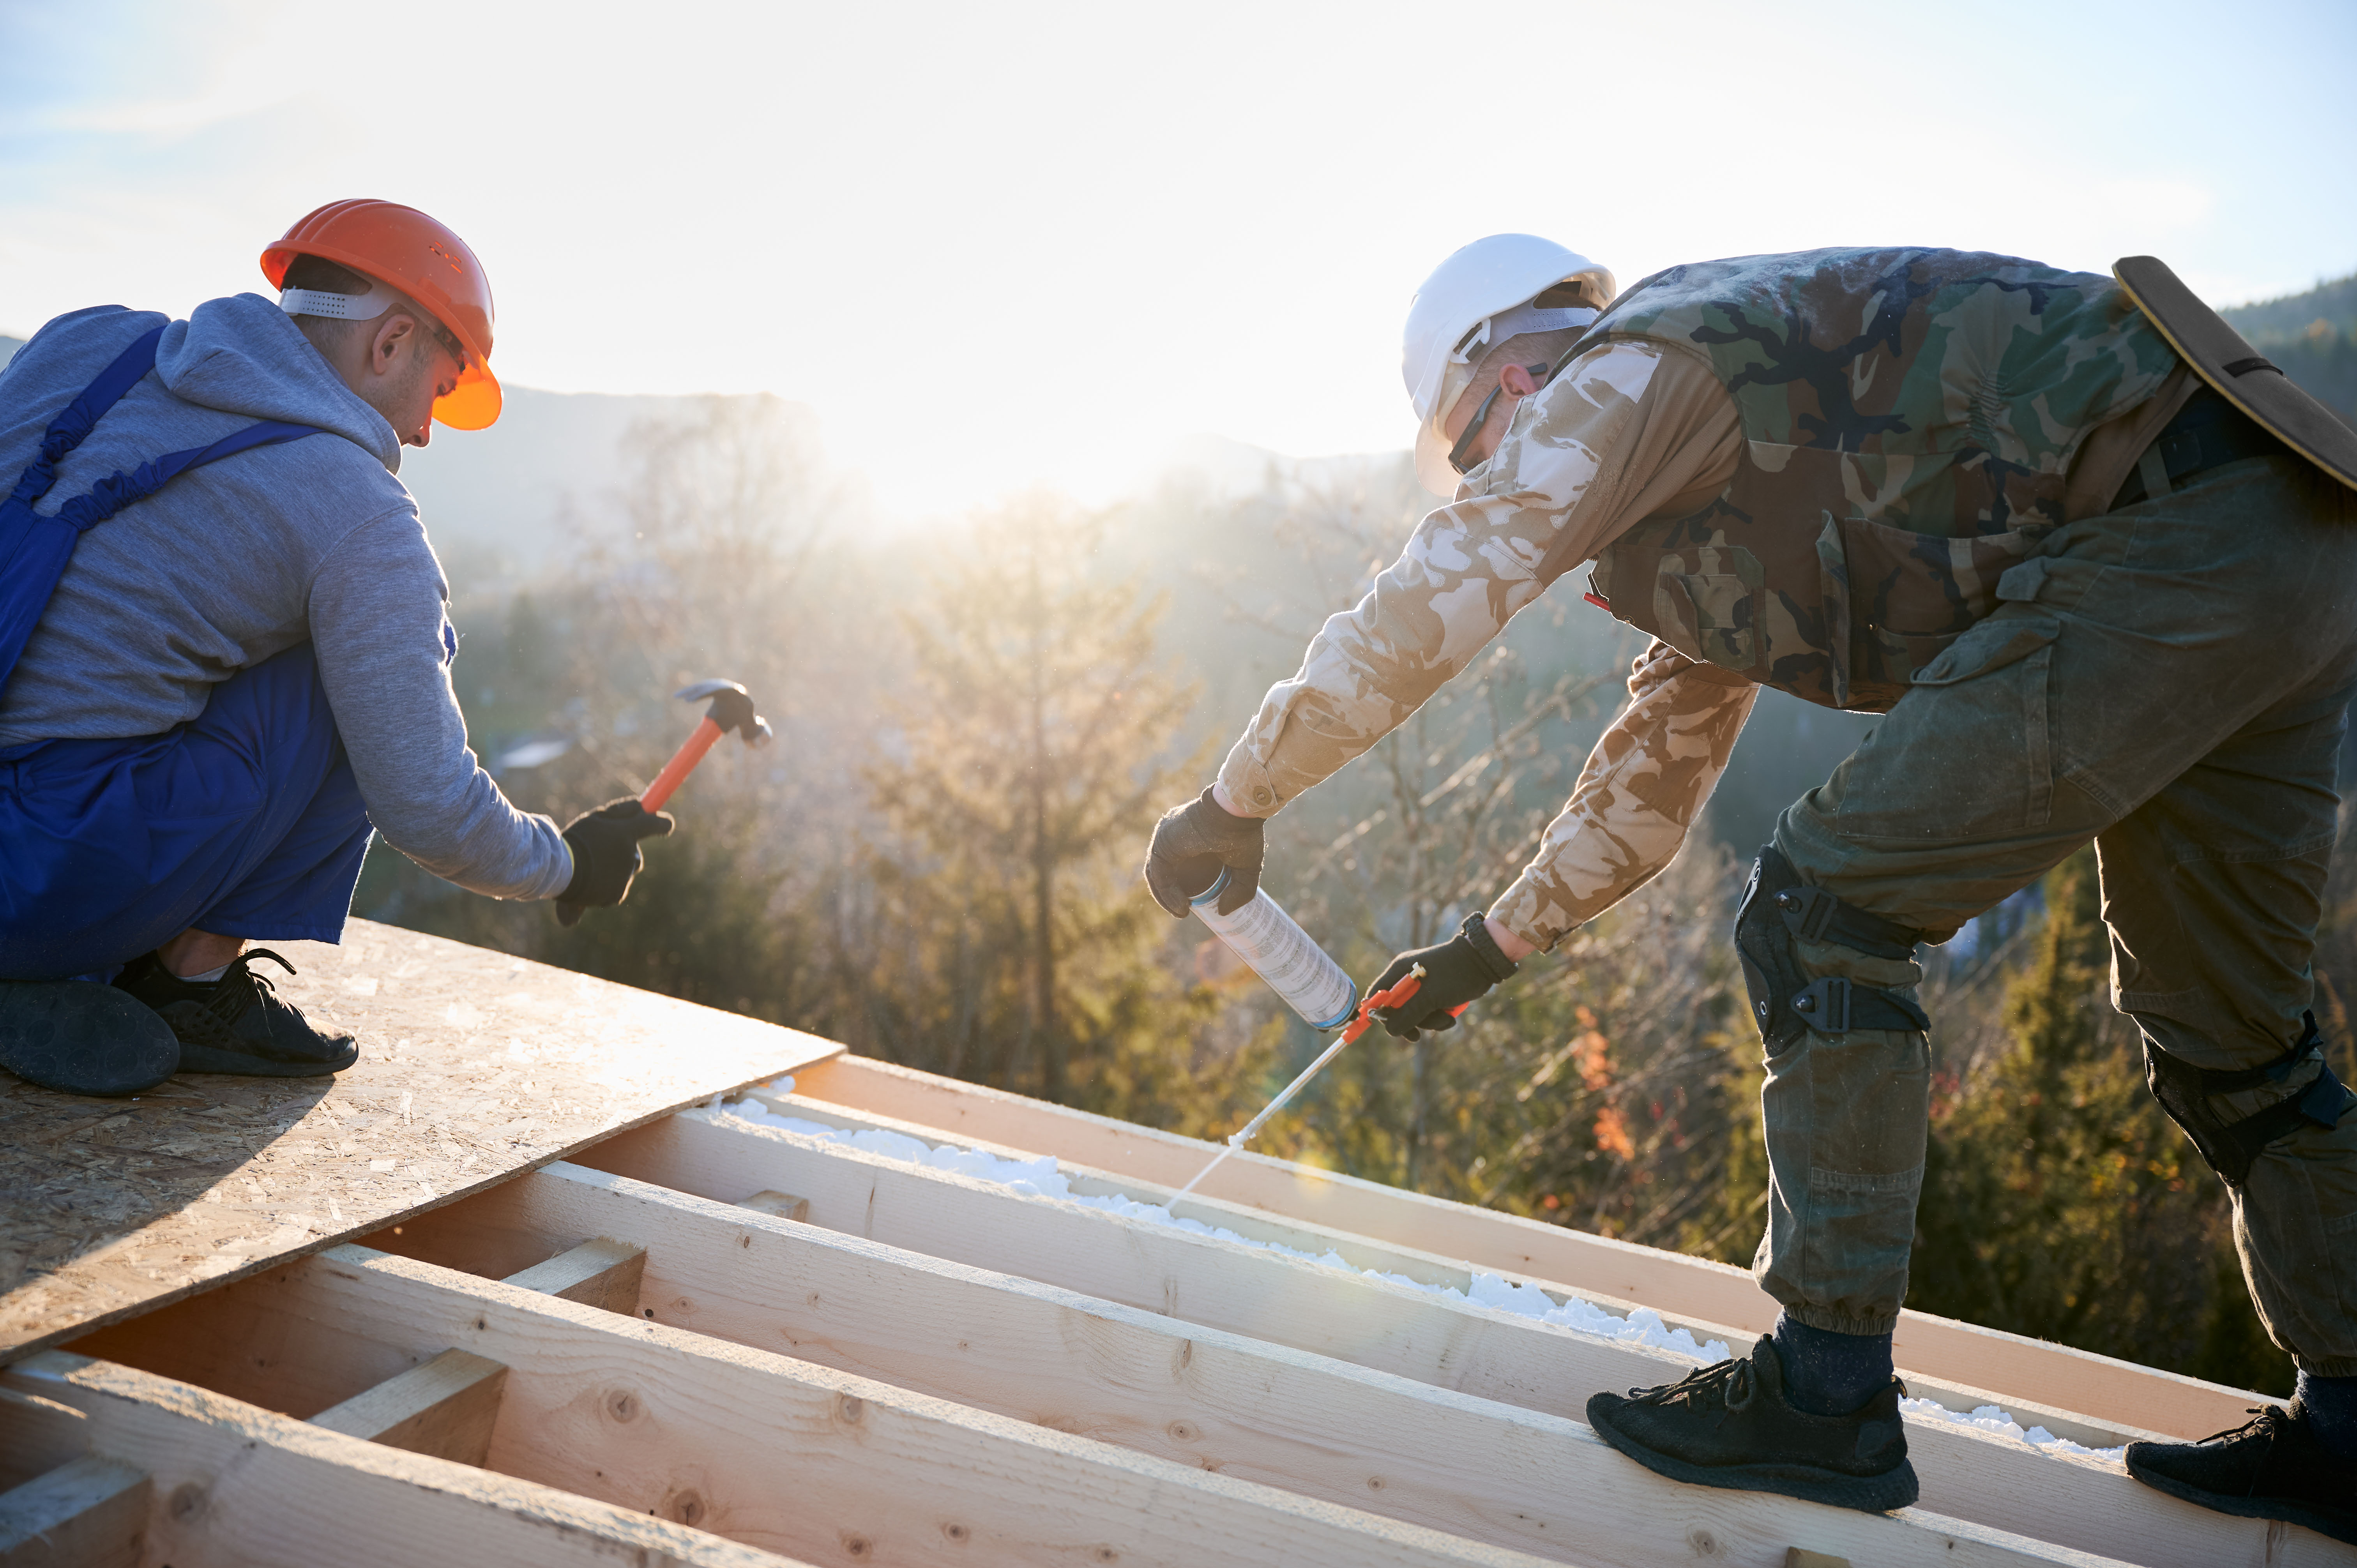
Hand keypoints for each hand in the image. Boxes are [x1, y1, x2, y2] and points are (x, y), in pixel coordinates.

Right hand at [553, 797, 675, 925]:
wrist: (557, 871)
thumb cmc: (573, 841)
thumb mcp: (594, 819)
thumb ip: (620, 812)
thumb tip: (642, 806)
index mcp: (625, 833)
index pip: (652, 825)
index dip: (660, 823)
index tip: (666, 824)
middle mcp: (630, 856)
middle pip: (635, 855)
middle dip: (623, 854)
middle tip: (602, 851)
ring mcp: (625, 877)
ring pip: (625, 872)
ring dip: (612, 870)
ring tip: (589, 868)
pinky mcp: (617, 895)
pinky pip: (616, 889)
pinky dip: (604, 886)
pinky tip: (587, 882)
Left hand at [1143, 786, 1264, 916]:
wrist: (1236, 814)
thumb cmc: (1243, 834)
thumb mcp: (1246, 869)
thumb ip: (1239, 891)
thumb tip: (1223, 912)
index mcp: (1188, 838)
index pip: (1176, 866)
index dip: (1181, 888)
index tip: (1193, 905)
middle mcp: (1173, 836)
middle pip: (1163, 872)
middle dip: (1170, 895)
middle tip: (1184, 911)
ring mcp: (1165, 837)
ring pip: (1157, 874)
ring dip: (1166, 897)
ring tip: (1182, 912)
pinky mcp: (1162, 842)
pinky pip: (1158, 874)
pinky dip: (1167, 893)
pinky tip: (1182, 906)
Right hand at [1366, 912, 1519, 1040]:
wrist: (1484, 962)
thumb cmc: (1456, 974)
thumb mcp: (1430, 997)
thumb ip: (1408, 1014)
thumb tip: (1390, 1030)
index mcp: (1399, 971)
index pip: (1377, 994)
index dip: (1377, 1012)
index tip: (1388, 1028)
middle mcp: (1406, 978)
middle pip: (1395, 1010)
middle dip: (1411, 1023)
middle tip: (1419, 1034)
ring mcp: (1421, 987)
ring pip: (1414, 1015)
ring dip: (1430, 1022)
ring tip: (1446, 1019)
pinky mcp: (1433, 994)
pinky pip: (1428, 1013)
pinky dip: (1438, 1018)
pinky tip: (1450, 1016)